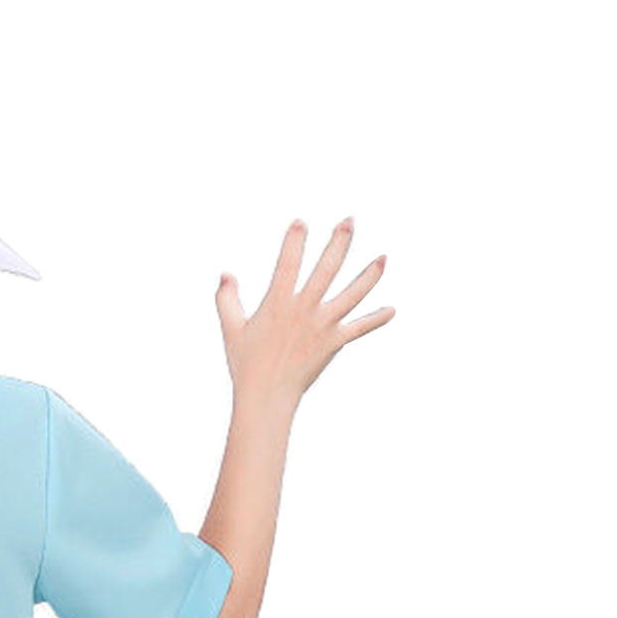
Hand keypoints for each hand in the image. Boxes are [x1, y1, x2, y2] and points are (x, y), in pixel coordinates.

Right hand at [216, 218, 393, 413]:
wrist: (266, 397)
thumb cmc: (246, 365)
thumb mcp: (231, 329)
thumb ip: (227, 299)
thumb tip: (225, 274)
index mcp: (277, 303)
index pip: (288, 263)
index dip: (294, 241)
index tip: (301, 222)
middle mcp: (304, 309)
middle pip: (327, 268)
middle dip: (339, 242)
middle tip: (350, 220)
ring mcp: (322, 325)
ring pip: (353, 294)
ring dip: (370, 275)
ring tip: (384, 258)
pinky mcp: (334, 343)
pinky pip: (360, 328)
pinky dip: (376, 320)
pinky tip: (391, 311)